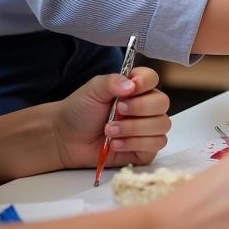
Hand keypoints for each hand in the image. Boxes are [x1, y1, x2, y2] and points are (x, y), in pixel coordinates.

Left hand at [53, 67, 170, 170]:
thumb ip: (112, 81)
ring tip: (110, 131)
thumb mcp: (92, 90)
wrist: (65, 139)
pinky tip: (116, 144)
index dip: (146, 82)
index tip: (130, 89)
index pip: (153, 79)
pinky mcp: (144, 149)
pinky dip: (135, 144)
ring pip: (162, 125)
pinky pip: (156, 145)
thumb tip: (131, 85)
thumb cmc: (79, 112)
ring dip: (135, 129)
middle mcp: (145, 107)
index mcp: (135, 89)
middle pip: (162, 103)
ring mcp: (147, 129)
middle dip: (140, 109)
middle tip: (117, 111)